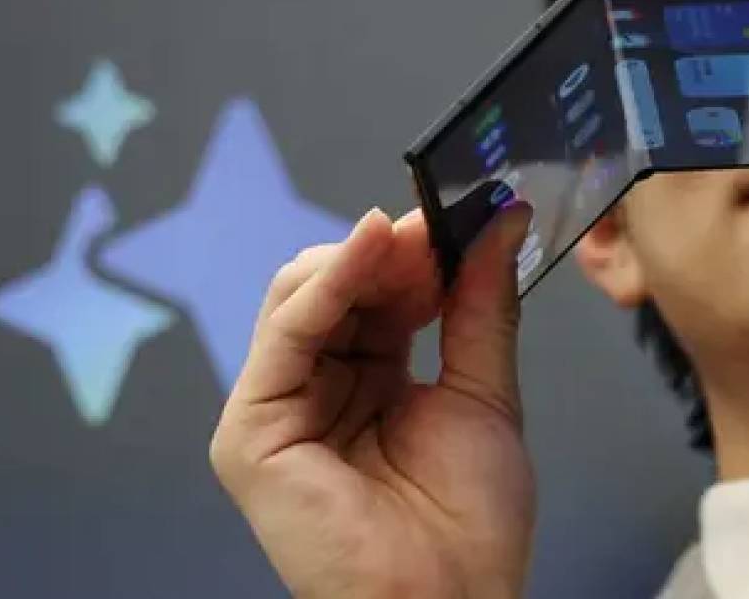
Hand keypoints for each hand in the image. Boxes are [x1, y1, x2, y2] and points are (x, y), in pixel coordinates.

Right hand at [210, 203, 535, 598]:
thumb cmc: (467, 533)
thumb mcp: (484, 393)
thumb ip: (481, 306)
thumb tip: (498, 224)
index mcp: (372, 382)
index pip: (378, 293)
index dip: (414, 252)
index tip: (457, 215)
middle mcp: (321, 390)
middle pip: (334, 285)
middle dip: (390, 249)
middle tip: (439, 225)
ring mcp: (280, 409)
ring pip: (298, 294)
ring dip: (361, 257)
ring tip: (413, 241)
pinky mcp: (251, 433)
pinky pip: (283, 335)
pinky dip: (326, 281)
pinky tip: (369, 250)